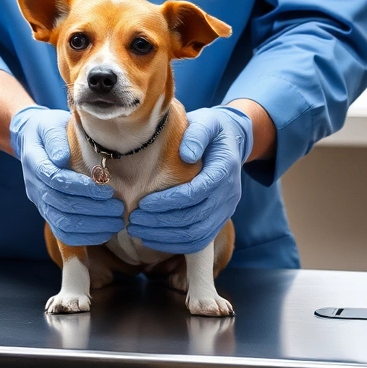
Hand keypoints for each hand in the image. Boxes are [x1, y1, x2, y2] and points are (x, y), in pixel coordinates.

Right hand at [11, 105, 123, 244]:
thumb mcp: (50, 124)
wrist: (30, 139)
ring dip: (91, 225)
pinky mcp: (47, 212)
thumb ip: (55, 138)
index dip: (81, 187)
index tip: (106, 190)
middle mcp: (34, 185)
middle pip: (61, 205)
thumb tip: (62, 158)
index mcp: (33, 161)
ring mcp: (39, 201)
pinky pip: (62, 232)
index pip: (55, 180)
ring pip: (62, 222)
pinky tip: (104, 232)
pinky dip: (84, 236)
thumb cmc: (47, 128)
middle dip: (93, 209)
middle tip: (119, 208)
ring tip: (116, 222)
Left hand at [129, 106, 250, 253]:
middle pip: (195, 218)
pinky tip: (152, 239)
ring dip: (165, 236)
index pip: (196, 193)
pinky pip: (200, 241)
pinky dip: (175, 244)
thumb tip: (186, 155)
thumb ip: (197, 135)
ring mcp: (226, 210)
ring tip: (138, 230)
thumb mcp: (206, 122)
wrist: (233, 140)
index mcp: (224, 169)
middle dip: (161, 222)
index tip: (143, 203)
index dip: (168, 201)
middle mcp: (229, 194)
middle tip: (133, 219)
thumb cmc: (212, 130)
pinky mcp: (220, 220)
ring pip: (197, 234)